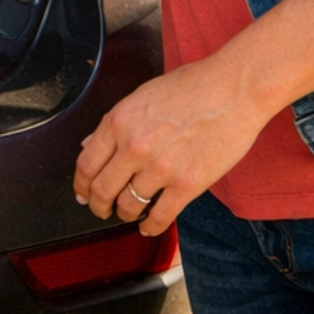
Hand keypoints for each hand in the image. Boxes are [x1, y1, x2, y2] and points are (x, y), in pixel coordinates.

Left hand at [73, 54, 273, 236]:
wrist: (233, 90)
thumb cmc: (192, 86)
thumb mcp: (142, 96)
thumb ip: (115, 124)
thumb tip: (90, 144)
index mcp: (119, 122)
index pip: (86, 164)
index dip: (81, 185)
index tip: (82, 193)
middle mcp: (134, 147)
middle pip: (103, 190)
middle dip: (98, 206)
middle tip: (100, 210)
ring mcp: (160, 168)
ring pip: (129, 206)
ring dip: (125, 214)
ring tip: (128, 214)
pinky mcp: (187, 185)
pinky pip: (161, 216)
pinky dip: (151, 227)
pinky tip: (149, 227)